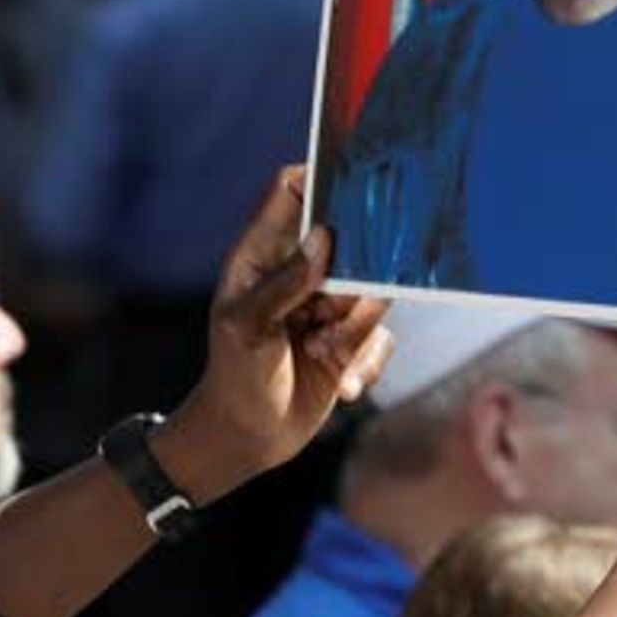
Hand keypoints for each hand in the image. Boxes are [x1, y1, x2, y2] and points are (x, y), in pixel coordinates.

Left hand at [163, 169, 392, 501]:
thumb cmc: (234, 378)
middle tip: (335, 307)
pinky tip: (339, 386)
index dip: (320, 177)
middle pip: (350, 241)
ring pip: (373, 293)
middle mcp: (299, 272)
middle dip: (355, 278)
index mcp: (262, 254)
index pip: (291, 191)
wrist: (248, 439)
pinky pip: (381, 336)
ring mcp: (328, 305)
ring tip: (325, 353)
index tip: (353, 182)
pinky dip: (364, 363)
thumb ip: (286, 281)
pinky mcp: (351, 339)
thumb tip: (324, 237)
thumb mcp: (249, 328)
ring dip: (355, 331)